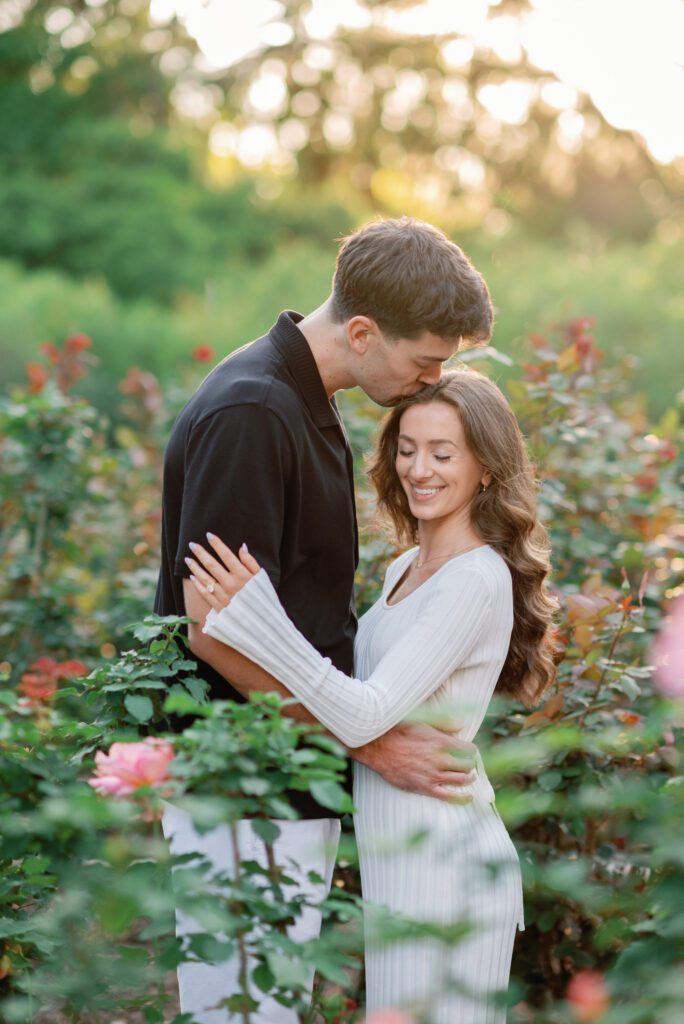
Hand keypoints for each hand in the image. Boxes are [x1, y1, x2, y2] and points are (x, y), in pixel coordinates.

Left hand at [185, 533, 260, 611]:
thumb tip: (242, 546)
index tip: (209, 535)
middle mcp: (231, 584)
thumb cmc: (262, 598)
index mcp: (242, 575)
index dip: (217, 544)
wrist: (261, 622)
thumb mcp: (261, 578)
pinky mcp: (218, 606)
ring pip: (205, 578)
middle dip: (201, 553)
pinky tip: (192, 576)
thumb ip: (251, 562)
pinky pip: (205, 593)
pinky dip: (197, 584)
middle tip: (192, 544)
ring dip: (195, 567)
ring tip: (187, 559)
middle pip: (212, 565)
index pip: (227, 555)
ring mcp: (223, 596)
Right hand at [354, 722, 478, 802]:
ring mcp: (433, 775)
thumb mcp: (420, 721)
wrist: (377, 748)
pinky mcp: (425, 788)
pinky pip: (449, 796)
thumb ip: (443, 723)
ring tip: (469, 775)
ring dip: (469, 777)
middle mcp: (439, 759)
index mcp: (440, 741)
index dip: (470, 749)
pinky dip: (463, 798)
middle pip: (467, 764)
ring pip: (462, 779)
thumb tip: (461, 725)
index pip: (468, 748)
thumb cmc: (397, 732)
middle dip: (470, 763)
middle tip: (467, 762)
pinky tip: (469, 796)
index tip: (468, 750)